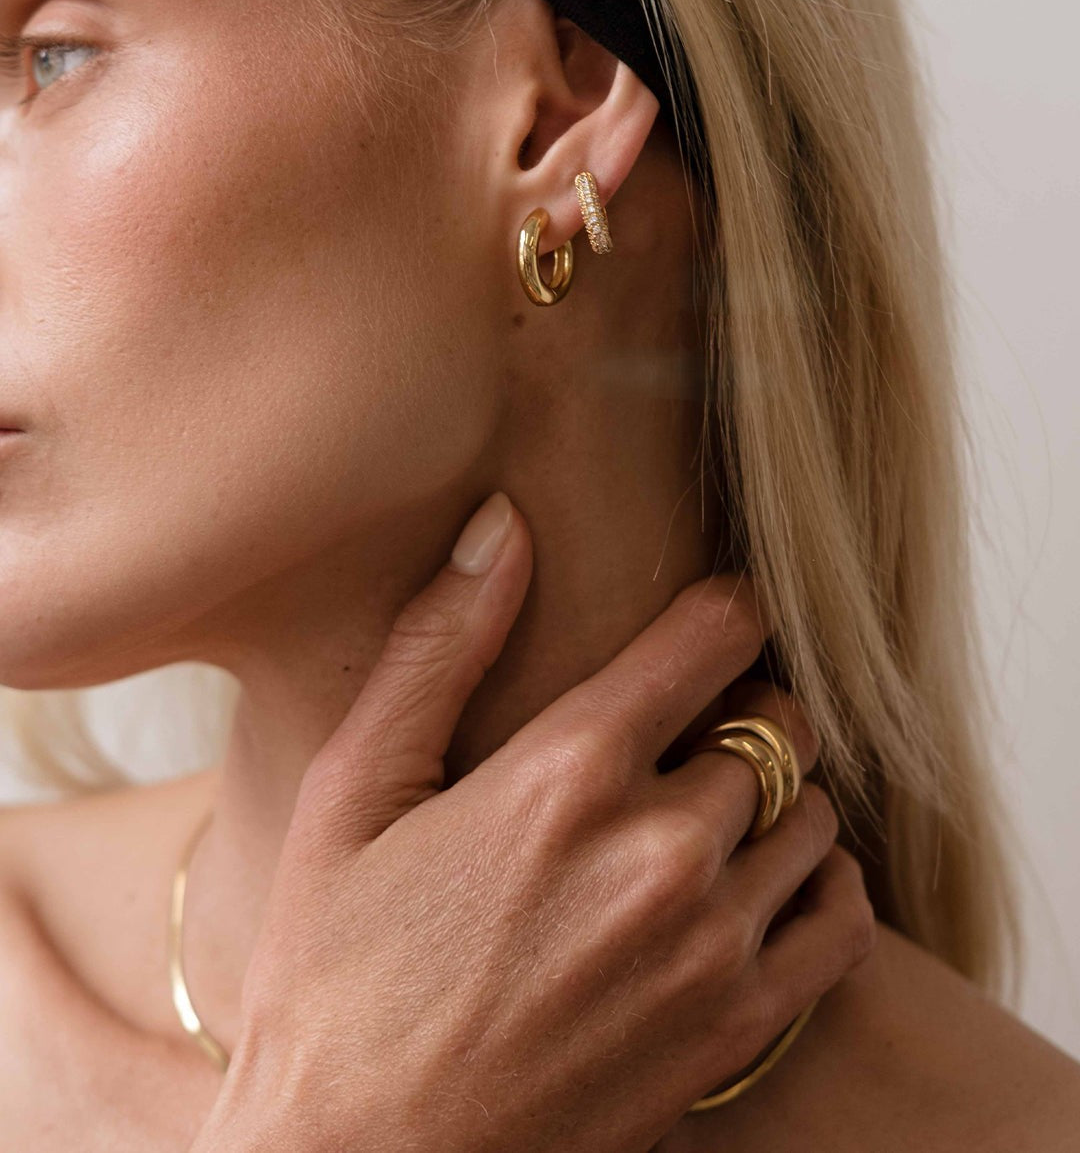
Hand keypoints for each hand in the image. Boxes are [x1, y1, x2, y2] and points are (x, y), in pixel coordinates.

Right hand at [191, 492, 874, 1152]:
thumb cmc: (337, 977)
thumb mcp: (353, 795)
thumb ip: (437, 647)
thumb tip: (501, 522)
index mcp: (566, 774)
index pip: (713, 635)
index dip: (722, 610)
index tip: (710, 620)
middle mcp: (658, 850)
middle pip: (773, 724)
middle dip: (740, 710)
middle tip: (690, 734)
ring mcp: (708, 948)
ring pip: (814, 812)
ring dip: (777, 797)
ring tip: (713, 813)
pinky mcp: (735, 1031)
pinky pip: (842, 919)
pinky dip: (821, 884)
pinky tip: (760, 887)